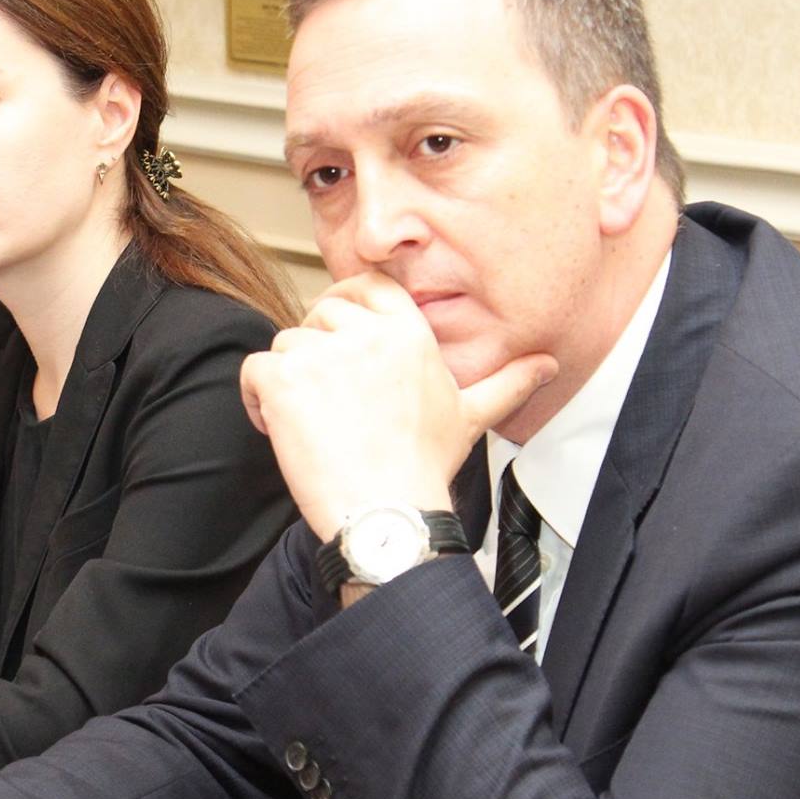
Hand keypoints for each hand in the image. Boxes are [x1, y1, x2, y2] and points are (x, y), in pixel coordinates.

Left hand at [239, 273, 555, 537]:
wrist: (387, 514)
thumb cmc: (423, 469)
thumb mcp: (471, 417)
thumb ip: (506, 382)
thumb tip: (545, 365)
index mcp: (409, 335)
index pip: (368, 285)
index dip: (344, 302)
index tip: (337, 334)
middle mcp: (366, 335)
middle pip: (319, 315)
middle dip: (314, 351)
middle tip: (325, 398)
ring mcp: (322, 355)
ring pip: (285, 345)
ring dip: (288, 382)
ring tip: (310, 425)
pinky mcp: (284, 381)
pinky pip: (254, 371)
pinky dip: (257, 400)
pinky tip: (279, 430)